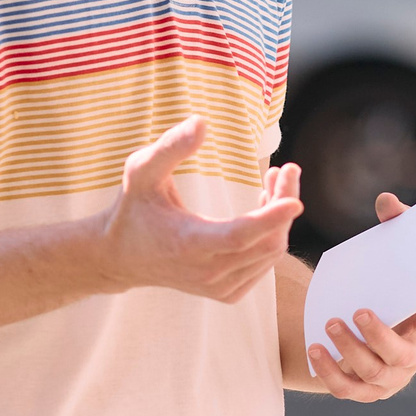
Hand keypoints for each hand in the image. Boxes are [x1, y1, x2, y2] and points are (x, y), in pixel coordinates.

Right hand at [97, 118, 300, 301]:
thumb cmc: (133, 209)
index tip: (295, 200)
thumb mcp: (141, 171)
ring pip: (271, 254)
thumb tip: (202, 123)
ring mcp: (219, 287)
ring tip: (274, 182)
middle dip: (284, 203)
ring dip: (280, 218)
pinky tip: (264, 211)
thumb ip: (171, 148)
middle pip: (266, 242)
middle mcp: (207, 272)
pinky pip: (264, 265)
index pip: (239, 236)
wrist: (120, 258)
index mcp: (189, 243)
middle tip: (286, 170)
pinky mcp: (227, 293)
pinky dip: (271, 237)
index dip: (270, 218)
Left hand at [304, 191, 415, 399]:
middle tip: (358, 311)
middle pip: (402, 354)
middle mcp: (413, 353)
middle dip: (379, 336)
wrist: (363, 325)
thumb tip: (386, 201)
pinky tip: (315, 348)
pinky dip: (331, 371)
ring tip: (331, 324)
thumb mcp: (391, 262)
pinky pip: (348, 389)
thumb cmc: (384, 290)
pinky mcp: (364, 389)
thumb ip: (395, 230)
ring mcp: (389, 376)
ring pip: (373, 372)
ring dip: (350, 350)